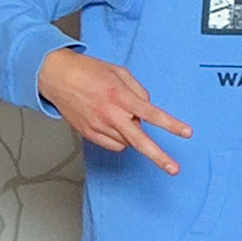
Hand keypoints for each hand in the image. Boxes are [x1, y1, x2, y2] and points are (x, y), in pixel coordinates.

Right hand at [35, 46, 191, 172]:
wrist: (54, 76)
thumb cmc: (86, 71)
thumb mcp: (119, 72)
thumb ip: (138, 91)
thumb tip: (147, 108)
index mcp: (120, 96)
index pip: (151, 113)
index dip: (171, 125)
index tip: (186, 133)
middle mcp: (109, 114)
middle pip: (139, 140)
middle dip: (158, 156)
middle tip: (173, 169)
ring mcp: (97, 126)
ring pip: (127, 142)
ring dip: (132, 134)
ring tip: (122, 116)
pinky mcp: (88, 134)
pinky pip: (113, 144)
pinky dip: (120, 139)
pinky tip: (115, 125)